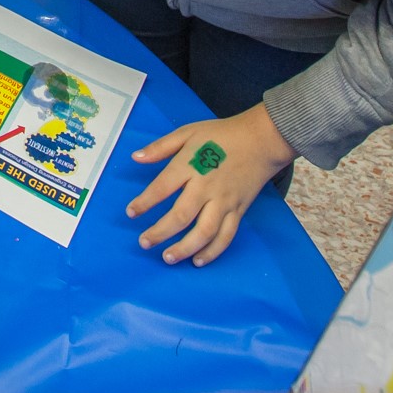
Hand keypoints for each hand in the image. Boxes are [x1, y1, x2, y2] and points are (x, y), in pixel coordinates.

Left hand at [125, 104, 294, 265]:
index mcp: (190, 166)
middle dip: (160, 232)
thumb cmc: (222, 135)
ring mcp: (224, 202)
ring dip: (185, 248)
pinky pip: (226, 235)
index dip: (144, 203)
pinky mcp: (239, 210)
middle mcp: (206, 187)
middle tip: (144, 243)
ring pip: (204, 232)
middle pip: (180, 216)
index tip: (131, 213)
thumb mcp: (187, 133)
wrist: (262, 140)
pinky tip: (198, 260)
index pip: (161, 188)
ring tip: (168, 258)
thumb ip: (160, 147)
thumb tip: (135, 157)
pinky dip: (213, 251)